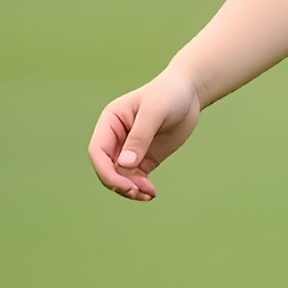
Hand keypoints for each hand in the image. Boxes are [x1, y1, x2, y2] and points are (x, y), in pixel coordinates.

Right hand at [88, 66, 201, 200]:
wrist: (189, 93)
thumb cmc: (169, 94)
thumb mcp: (154, 112)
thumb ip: (140, 137)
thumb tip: (124, 165)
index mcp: (110, 122)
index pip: (98, 151)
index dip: (106, 171)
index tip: (125, 184)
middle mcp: (115, 138)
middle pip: (107, 168)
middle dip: (119, 183)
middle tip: (140, 192)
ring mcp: (129, 149)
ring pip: (120, 176)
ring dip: (130, 189)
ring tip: (149, 194)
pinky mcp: (144, 158)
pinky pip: (135, 178)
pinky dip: (140, 188)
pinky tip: (151, 193)